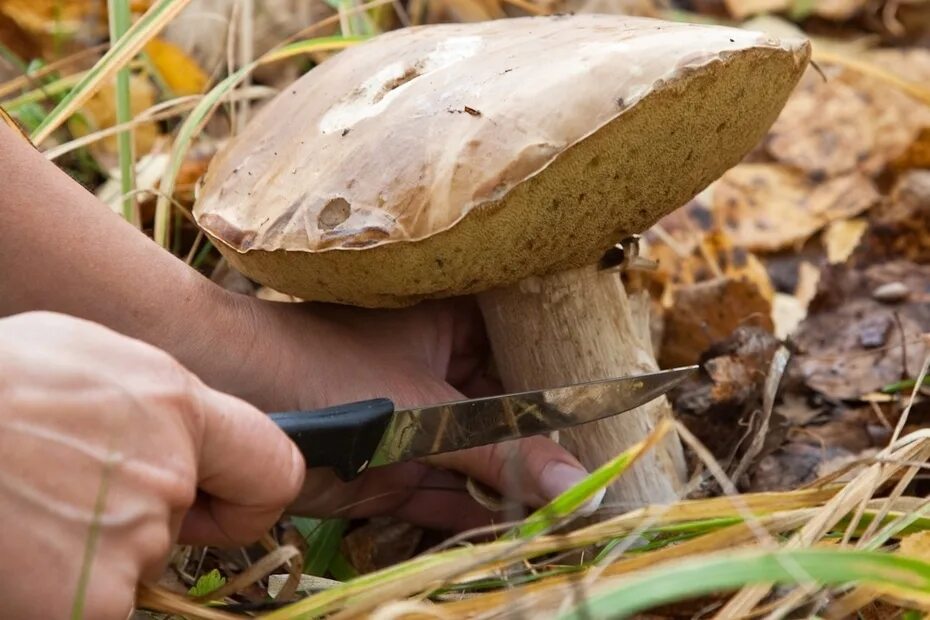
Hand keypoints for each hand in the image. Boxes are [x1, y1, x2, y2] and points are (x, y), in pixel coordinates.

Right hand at [0, 312, 304, 619]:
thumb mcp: (81, 354)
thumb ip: (150, 398)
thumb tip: (175, 427)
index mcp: (175, 406)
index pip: (274, 469)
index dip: (249, 497)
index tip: (218, 506)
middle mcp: (166, 474)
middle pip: (181, 521)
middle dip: (141, 517)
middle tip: (63, 490)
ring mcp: (129, 542)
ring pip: (130, 561)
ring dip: (87, 547)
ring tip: (26, 503)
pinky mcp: (87, 601)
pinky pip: (95, 602)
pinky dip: (59, 589)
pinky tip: (19, 549)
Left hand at [214, 294, 598, 530]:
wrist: (232, 400)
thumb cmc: (326, 369)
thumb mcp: (426, 410)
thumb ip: (502, 453)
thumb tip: (578, 483)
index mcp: (460, 323)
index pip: (535, 353)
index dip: (577, 389)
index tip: (624, 424)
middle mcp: (447, 371)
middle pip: (515, 418)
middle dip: (552, 455)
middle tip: (608, 485)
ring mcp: (424, 423)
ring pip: (487, 461)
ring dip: (522, 492)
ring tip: (580, 517)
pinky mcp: (400, 469)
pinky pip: (452, 495)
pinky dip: (481, 516)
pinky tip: (528, 532)